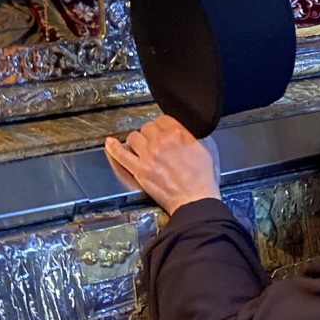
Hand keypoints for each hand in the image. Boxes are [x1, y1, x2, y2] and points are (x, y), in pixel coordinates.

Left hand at [104, 116, 220, 214]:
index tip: (163, 130)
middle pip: (147, 127)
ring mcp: (148, 155)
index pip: (163, 119)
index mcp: (179, 132)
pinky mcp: (139, 170)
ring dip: (137, 140)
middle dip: (151, 133)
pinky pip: (120, 154)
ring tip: (141, 146)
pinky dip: (113, 147)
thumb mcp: (209, 148)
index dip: (163, 125)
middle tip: (155, 141)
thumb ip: (197, 134)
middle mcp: (161, 141)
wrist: (196, 200)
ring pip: (133, 137)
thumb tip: (190, 128)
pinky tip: (110, 143)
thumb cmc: (204, 178)